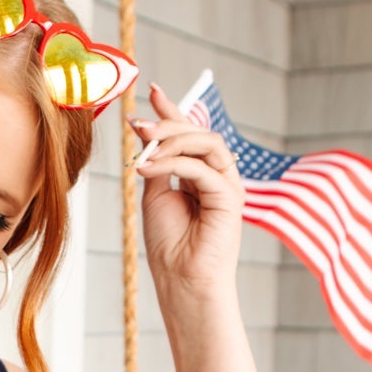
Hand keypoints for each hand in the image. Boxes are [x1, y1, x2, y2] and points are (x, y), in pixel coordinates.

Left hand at [131, 83, 243, 303]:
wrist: (182, 281)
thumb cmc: (169, 245)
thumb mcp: (155, 195)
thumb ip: (157, 164)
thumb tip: (147, 133)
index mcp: (199, 175)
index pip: (189, 134)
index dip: (173, 110)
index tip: (152, 90)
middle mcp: (217, 177)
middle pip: (199, 133)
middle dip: (169, 122)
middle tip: (140, 122)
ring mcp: (227, 185)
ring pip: (207, 143)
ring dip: (173, 138)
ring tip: (144, 142)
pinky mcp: (231, 197)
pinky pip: (202, 168)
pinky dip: (172, 162)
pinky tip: (146, 166)